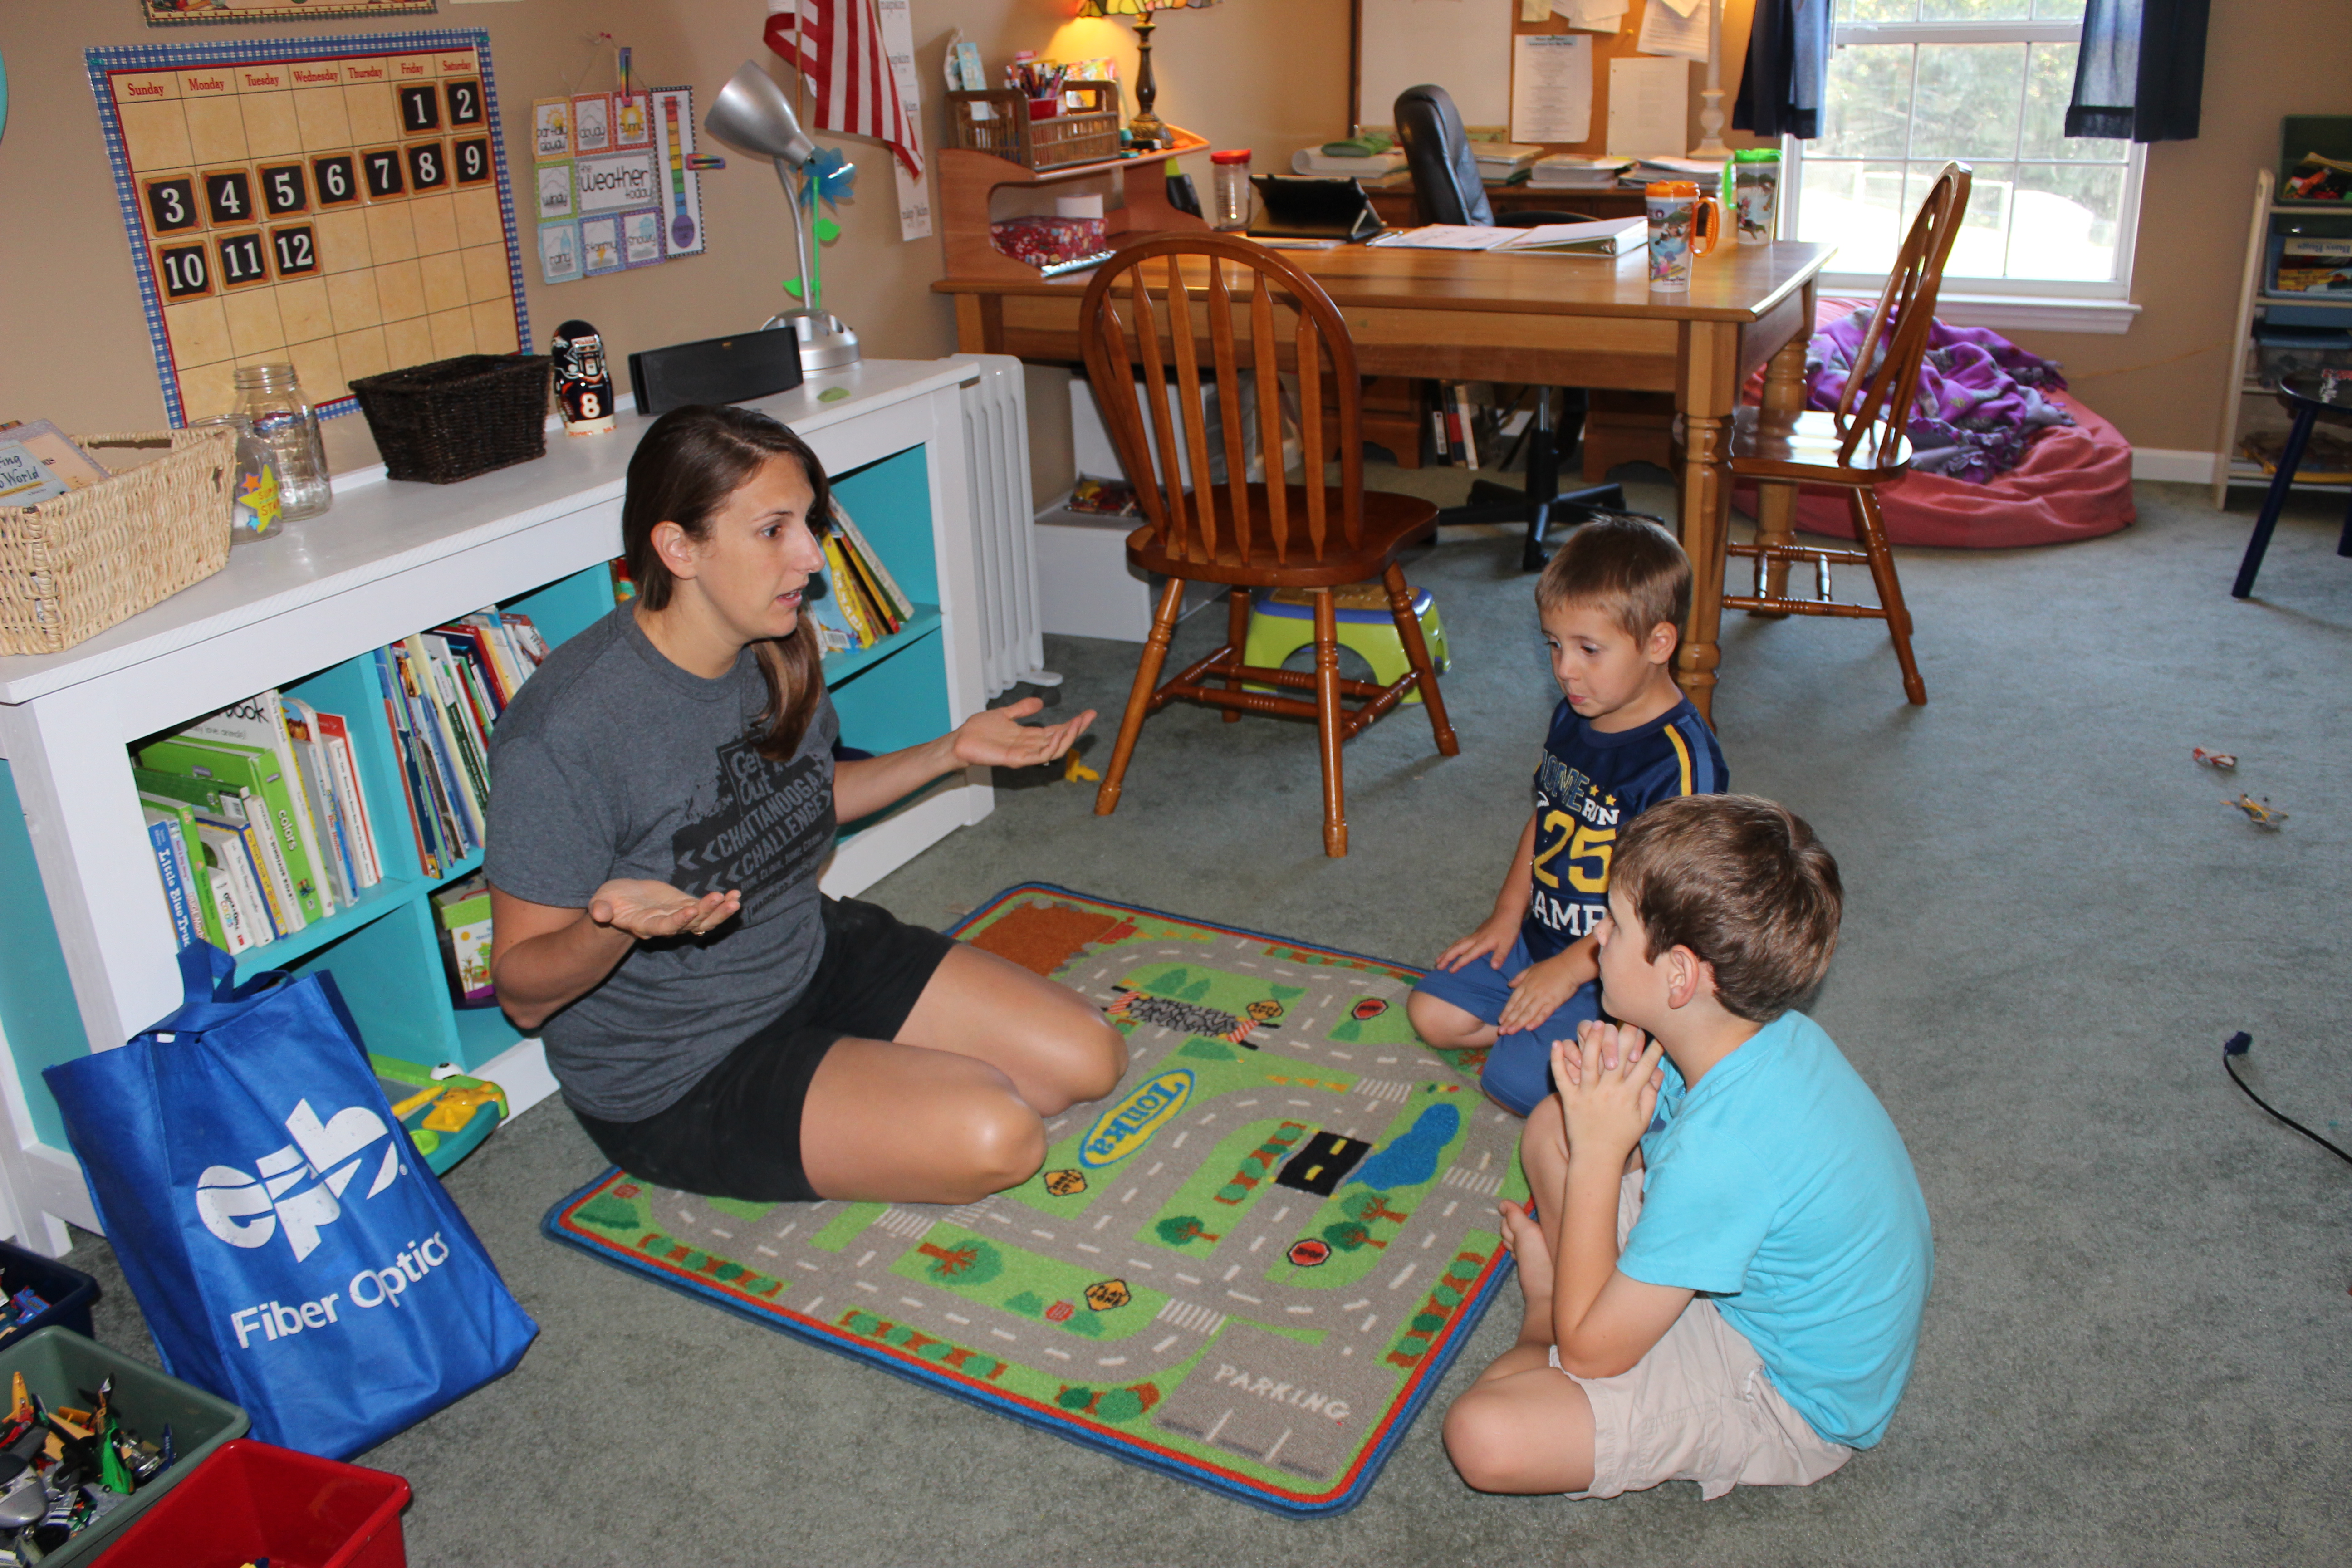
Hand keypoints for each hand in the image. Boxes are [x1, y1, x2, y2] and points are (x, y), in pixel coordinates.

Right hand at [588, 879, 741, 940]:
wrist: (621, 901)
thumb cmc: (609, 901)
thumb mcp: (601, 901)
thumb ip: (600, 909)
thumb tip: (598, 914)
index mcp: (645, 925)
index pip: (664, 927)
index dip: (678, 921)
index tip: (691, 911)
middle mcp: (665, 925)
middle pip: (690, 924)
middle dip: (709, 913)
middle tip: (727, 902)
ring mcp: (678, 917)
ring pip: (703, 919)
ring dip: (720, 911)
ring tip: (736, 900)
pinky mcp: (686, 907)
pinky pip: (707, 909)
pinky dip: (721, 903)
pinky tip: (735, 895)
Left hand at [949, 697, 1096, 769]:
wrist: (960, 741)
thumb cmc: (978, 731)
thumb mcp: (1004, 714)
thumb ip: (1022, 709)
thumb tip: (1040, 702)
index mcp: (1028, 736)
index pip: (1057, 731)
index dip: (1073, 723)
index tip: (1088, 713)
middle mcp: (1030, 746)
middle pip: (1060, 739)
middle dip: (1077, 729)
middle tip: (1090, 716)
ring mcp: (1024, 754)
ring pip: (1054, 749)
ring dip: (1068, 737)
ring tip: (1077, 723)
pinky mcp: (1016, 759)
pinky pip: (1039, 755)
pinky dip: (1052, 746)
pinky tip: (1059, 733)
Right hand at [1435, 912, 1518, 973]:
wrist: (1507, 912)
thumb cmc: (1508, 929)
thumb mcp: (1507, 944)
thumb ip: (1500, 956)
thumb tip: (1494, 967)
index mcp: (1482, 943)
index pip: (1467, 955)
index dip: (1459, 963)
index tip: (1450, 971)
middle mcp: (1475, 939)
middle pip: (1457, 948)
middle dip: (1446, 957)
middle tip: (1437, 966)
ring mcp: (1474, 935)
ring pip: (1457, 944)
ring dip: (1447, 952)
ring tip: (1438, 959)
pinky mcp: (1475, 934)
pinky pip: (1460, 941)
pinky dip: (1453, 947)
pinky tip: (1451, 950)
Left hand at [1497, 950, 1583, 1034]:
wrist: (1569, 966)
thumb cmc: (1551, 967)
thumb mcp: (1531, 968)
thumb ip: (1519, 977)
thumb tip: (1509, 985)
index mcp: (1525, 984)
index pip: (1513, 1000)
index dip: (1506, 1011)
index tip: (1500, 1021)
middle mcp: (1531, 992)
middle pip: (1518, 1008)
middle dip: (1509, 1021)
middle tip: (1501, 1031)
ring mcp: (1542, 997)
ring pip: (1528, 1012)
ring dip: (1518, 1023)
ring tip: (1510, 1032)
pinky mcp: (1553, 1002)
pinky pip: (1543, 1013)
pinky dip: (1536, 1021)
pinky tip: (1529, 1028)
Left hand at [1550, 1024, 1661, 1161]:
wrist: (1597, 1157)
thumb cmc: (1622, 1138)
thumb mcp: (1643, 1119)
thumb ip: (1651, 1095)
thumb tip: (1658, 1072)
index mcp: (1629, 1095)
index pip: (1644, 1066)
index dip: (1653, 1048)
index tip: (1658, 1032)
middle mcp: (1609, 1091)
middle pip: (1618, 1057)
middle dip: (1624, 1035)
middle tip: (1628, 1018)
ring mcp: (1587, 1094)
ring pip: (1590, 1062)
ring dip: (1592, 1041)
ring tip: (1596, 1023)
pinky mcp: (1570, 1099)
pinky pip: (1562, 1077)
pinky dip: (1558, 1061)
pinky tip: (1557, 1044)